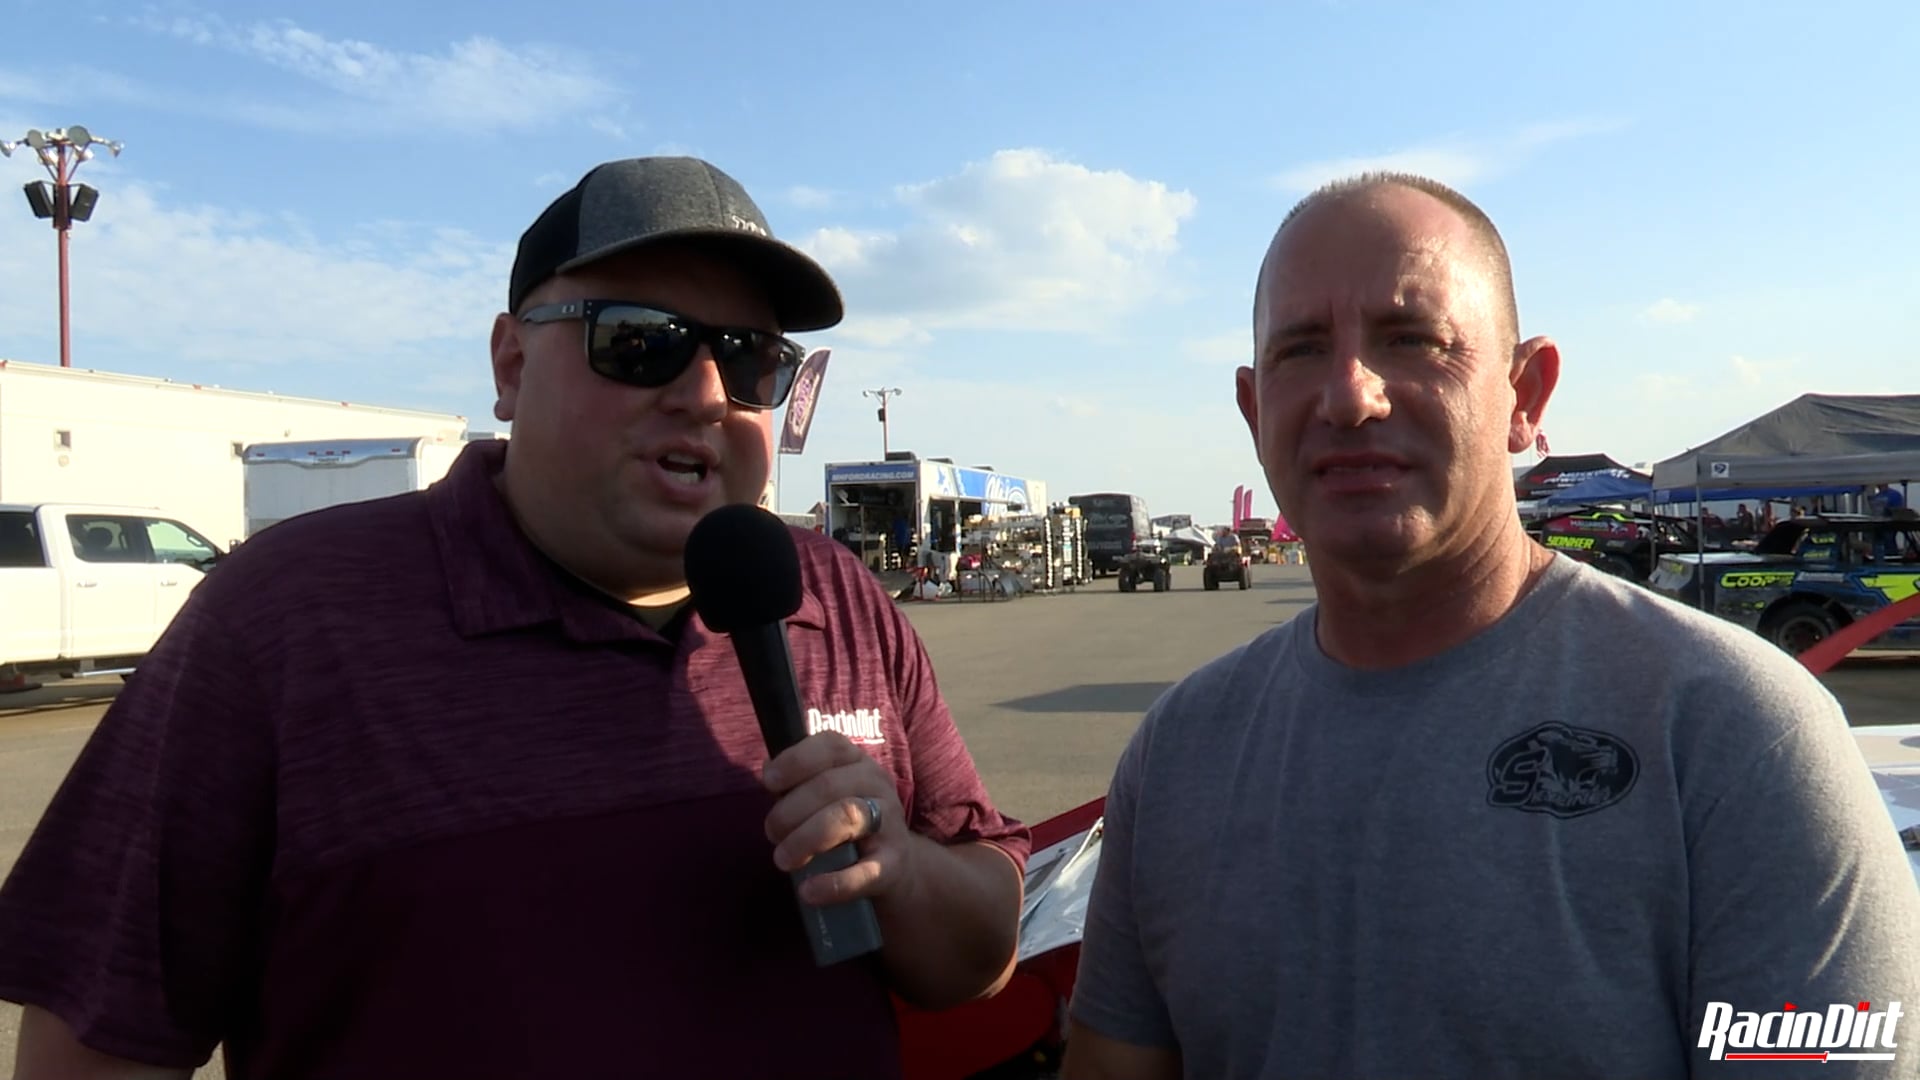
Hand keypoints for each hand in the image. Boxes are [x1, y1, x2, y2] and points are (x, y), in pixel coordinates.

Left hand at [761, 732, 915, 906]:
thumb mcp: (829, 795)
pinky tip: (808, 891)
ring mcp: (889, 824)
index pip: (830, 746)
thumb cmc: (850, 824)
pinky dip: (833, 883)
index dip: (795, 760)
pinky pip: (865, 872)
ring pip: (846, 817)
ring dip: (804, 838)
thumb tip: (769, 770)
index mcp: (859, 763)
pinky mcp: (893, 865)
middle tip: (772, 834)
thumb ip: (800, 782)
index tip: (769, 782)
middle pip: (829, 785)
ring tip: (782, 860)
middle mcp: (878, 786)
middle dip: (789, 811)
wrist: (897, 866)